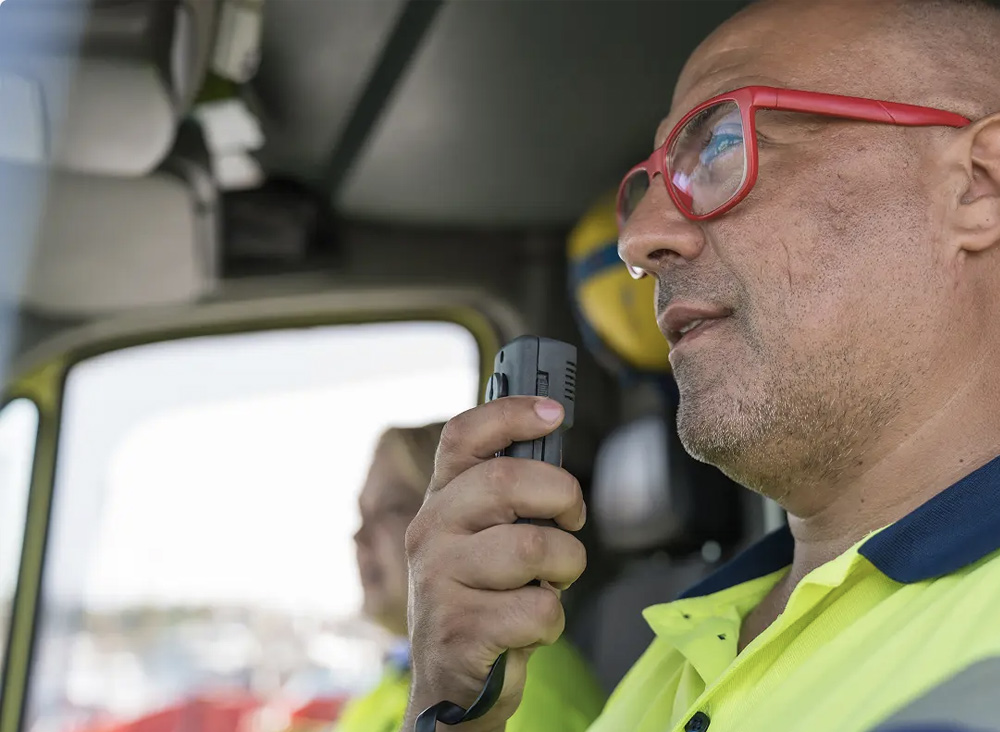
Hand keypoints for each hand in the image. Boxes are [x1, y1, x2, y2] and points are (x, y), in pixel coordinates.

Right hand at [402, 396, 587, 731]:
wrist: (452, 686)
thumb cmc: (482, 601)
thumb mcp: (481, 541)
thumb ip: (506, 500)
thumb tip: (553, 444)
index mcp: (441, 502)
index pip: (463, 437)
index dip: (509, 414)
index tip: (553, 413)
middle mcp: (431, 533)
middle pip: (505, 481)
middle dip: (561, 494)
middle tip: (571, 519)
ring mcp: (440, 582)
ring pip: (532, 547)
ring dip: (566, 567)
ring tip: (551, 583)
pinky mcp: (460, 631)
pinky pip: (538, 609)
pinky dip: (552, 621)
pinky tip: (530, 629)